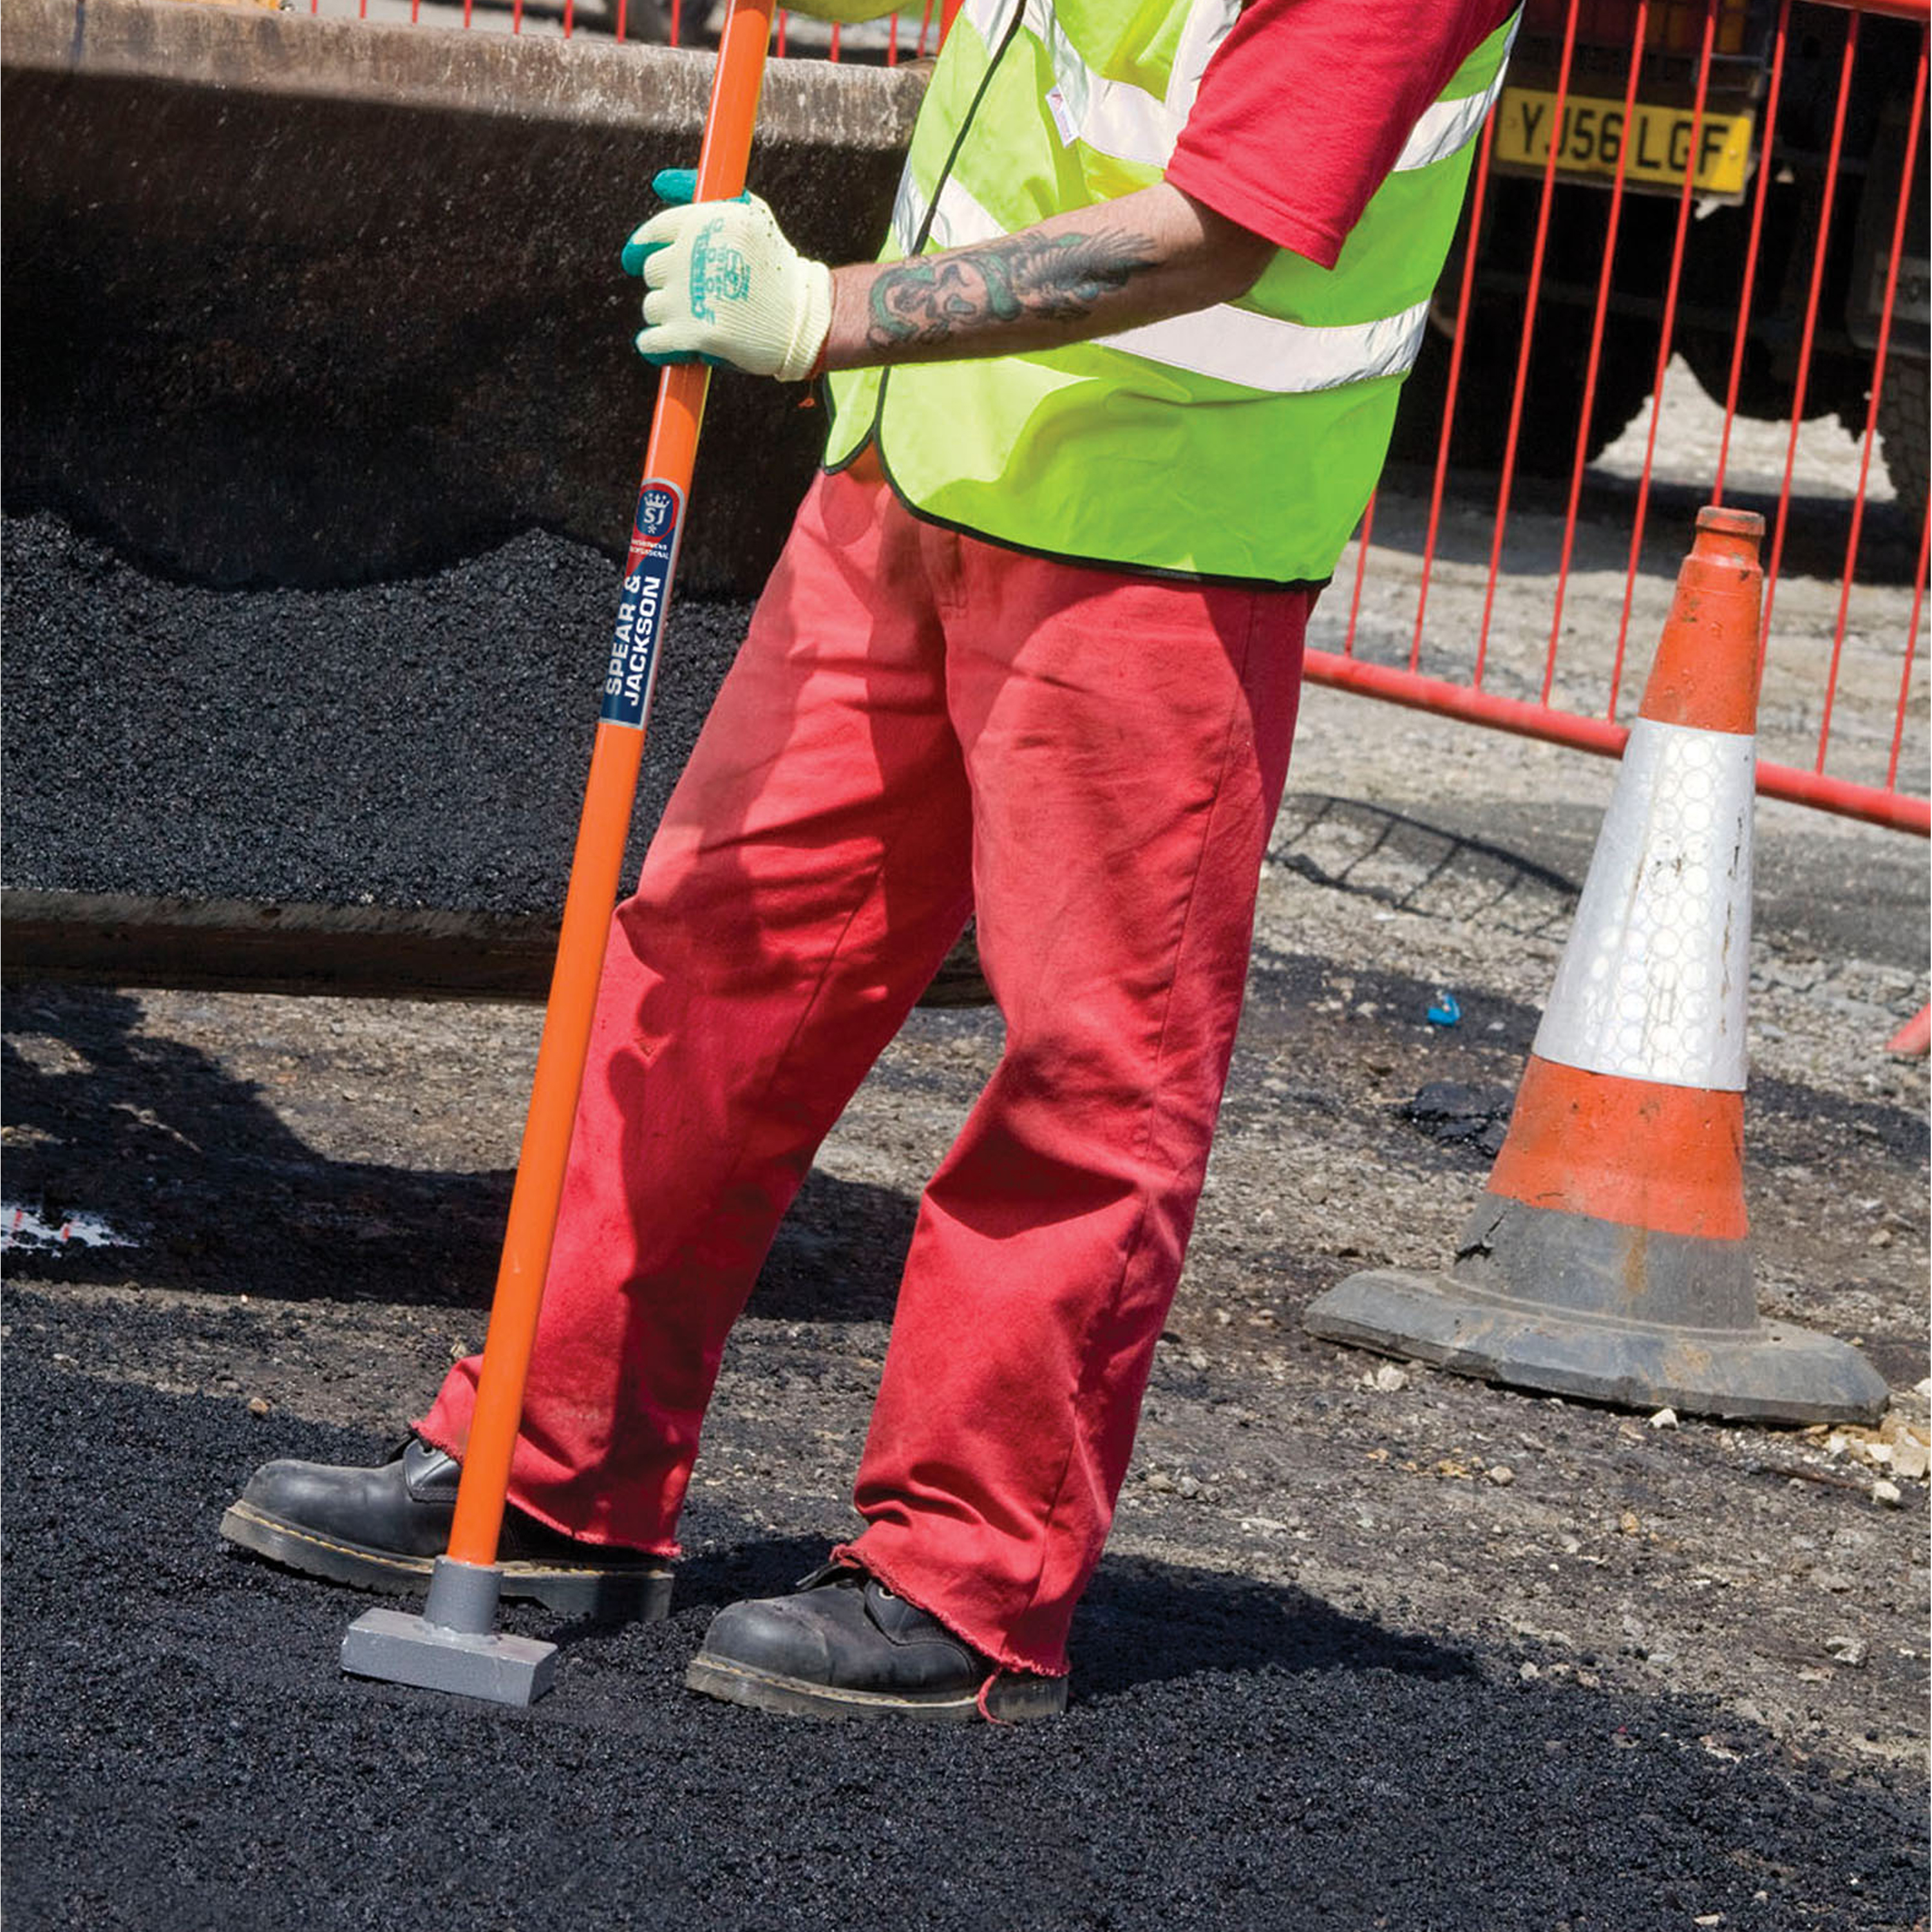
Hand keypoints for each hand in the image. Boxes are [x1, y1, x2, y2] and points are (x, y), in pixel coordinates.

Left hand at [621, 169, 832, 380]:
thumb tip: (659, 182)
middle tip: (692, 295)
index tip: (638, 259)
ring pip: (652, 307)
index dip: (643, 246)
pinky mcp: (693, 335)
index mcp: (706, 222)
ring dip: (667, 316)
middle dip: (667, 283)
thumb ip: (701, 192)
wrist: (803, 320)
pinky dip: (657, 347)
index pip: (655, 231)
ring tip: (696, 320)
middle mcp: (694, 256)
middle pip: (651, 270)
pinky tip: (669, 346)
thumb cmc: (776, 266)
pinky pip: (651, 342)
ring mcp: (691, 297)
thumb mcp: (751, 214)